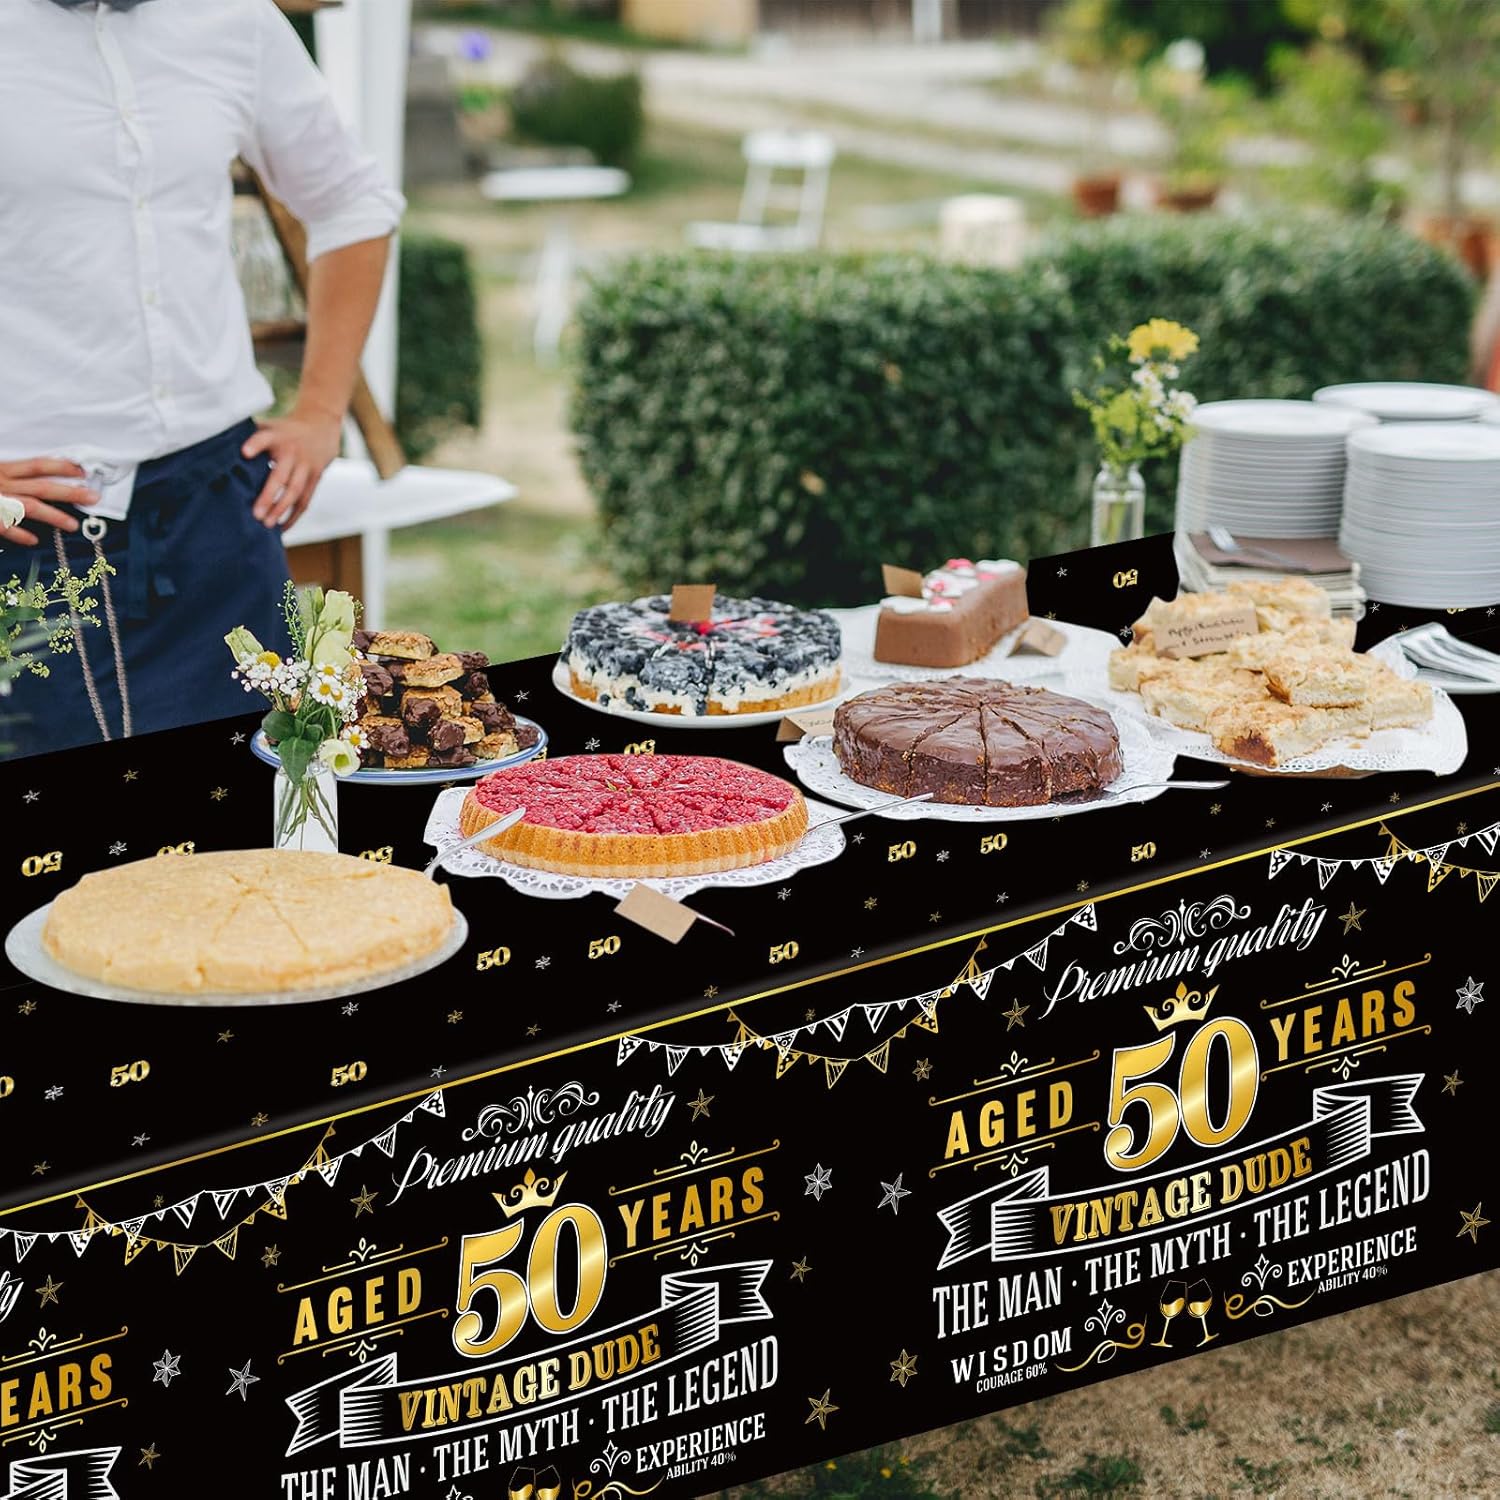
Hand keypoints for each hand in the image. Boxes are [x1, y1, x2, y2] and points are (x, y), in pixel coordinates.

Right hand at [0, 458, 98, 546]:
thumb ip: (11, 476)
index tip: (83, 472)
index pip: (38, 466)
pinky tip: (33, 540)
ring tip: (73, 525)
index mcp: (2, 470)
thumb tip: (32, 481)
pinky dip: (19, 533)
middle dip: (70, 493)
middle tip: (93, 498)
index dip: (62, 468)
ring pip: (30, 507)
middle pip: (42, 487)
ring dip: (54, 516)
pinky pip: (5, 526)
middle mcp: (1, 483)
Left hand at [242, 406, 341, 530]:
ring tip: (268, 524)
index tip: (244, 453)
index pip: (264, 439)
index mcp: (277, 436)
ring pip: (295, 491)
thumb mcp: (268, 426)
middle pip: (281, 476)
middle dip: (268, 496)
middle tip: (256, 514)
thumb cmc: (284, 430)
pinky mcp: (316, 478)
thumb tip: (215, 445)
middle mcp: (292, 452)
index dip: (255, 444)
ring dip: (281, 509)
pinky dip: (294, 515)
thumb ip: (248, 436)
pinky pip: (305, 500)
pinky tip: (282, 527)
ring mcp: (306, 466)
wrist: (321, 425)